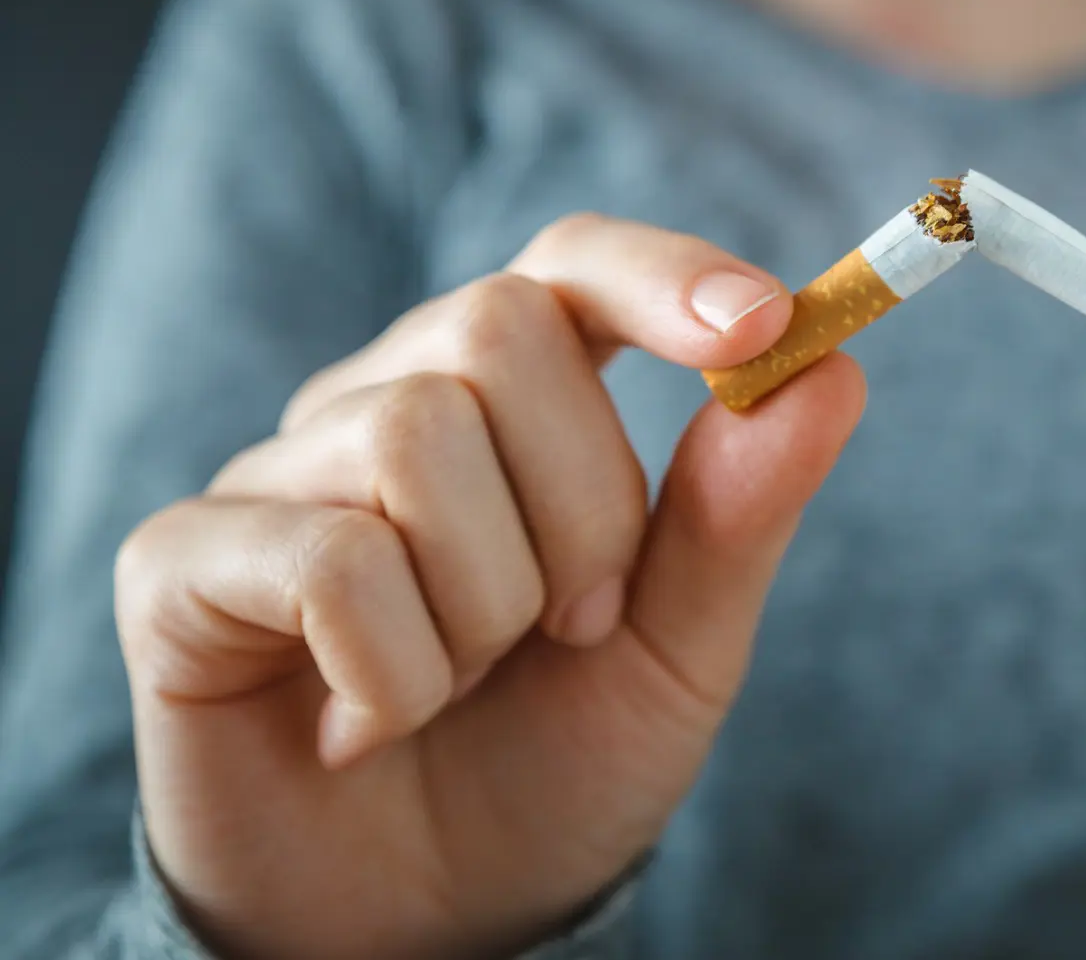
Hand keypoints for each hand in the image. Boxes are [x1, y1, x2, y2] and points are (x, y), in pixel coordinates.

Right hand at [115, 215, 865, 958]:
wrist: (433, 921)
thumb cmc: (554, 764)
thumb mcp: (677, 648)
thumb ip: (740, 512)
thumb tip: (831, 367)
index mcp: (509, 408)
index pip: (570, 265)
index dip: (661, 274)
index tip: (767, 322)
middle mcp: (383, 409)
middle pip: (499, 330)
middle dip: (583, 508)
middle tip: (574, 628)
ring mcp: (277, 479)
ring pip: (414, 436)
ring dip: (489, 604)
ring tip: (466, 684)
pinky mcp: (181, 565)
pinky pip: (325, 556)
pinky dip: (395, 672)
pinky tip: (369, 729)